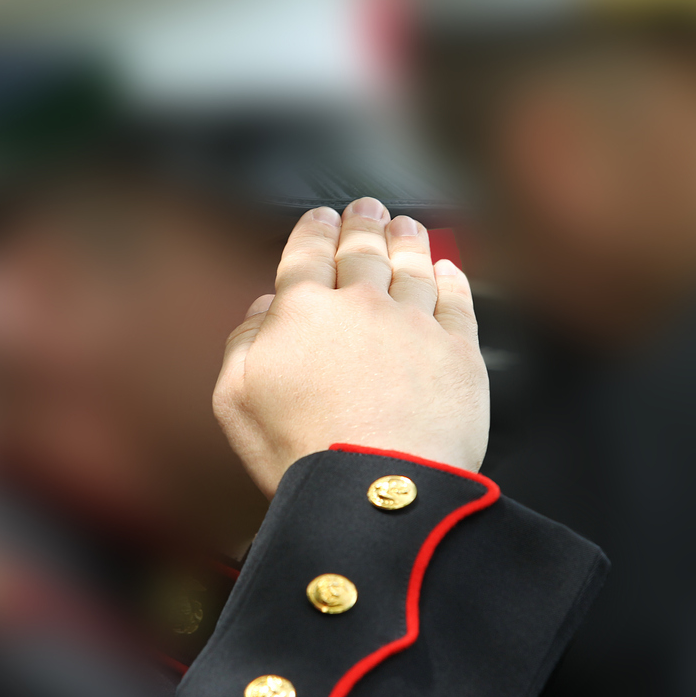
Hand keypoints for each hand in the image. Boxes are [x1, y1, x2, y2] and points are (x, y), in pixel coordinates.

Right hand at [213, 198, 488, 495]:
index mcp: (304, 311)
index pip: (308, 253)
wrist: (378, 489)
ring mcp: (415, 323)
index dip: (315, 229)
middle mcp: (362, 304)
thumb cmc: (302, 453)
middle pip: (363, 249)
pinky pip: (457, 300)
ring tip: (407, 225)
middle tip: (367, 207)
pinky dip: (451, 279)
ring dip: (408, 239)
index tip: (321, 217)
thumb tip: (264, 309)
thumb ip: (244, 343)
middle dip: (363, 222)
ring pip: (412, 265)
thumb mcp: (237, 400)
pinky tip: (448, 270)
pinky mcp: (458, 350)